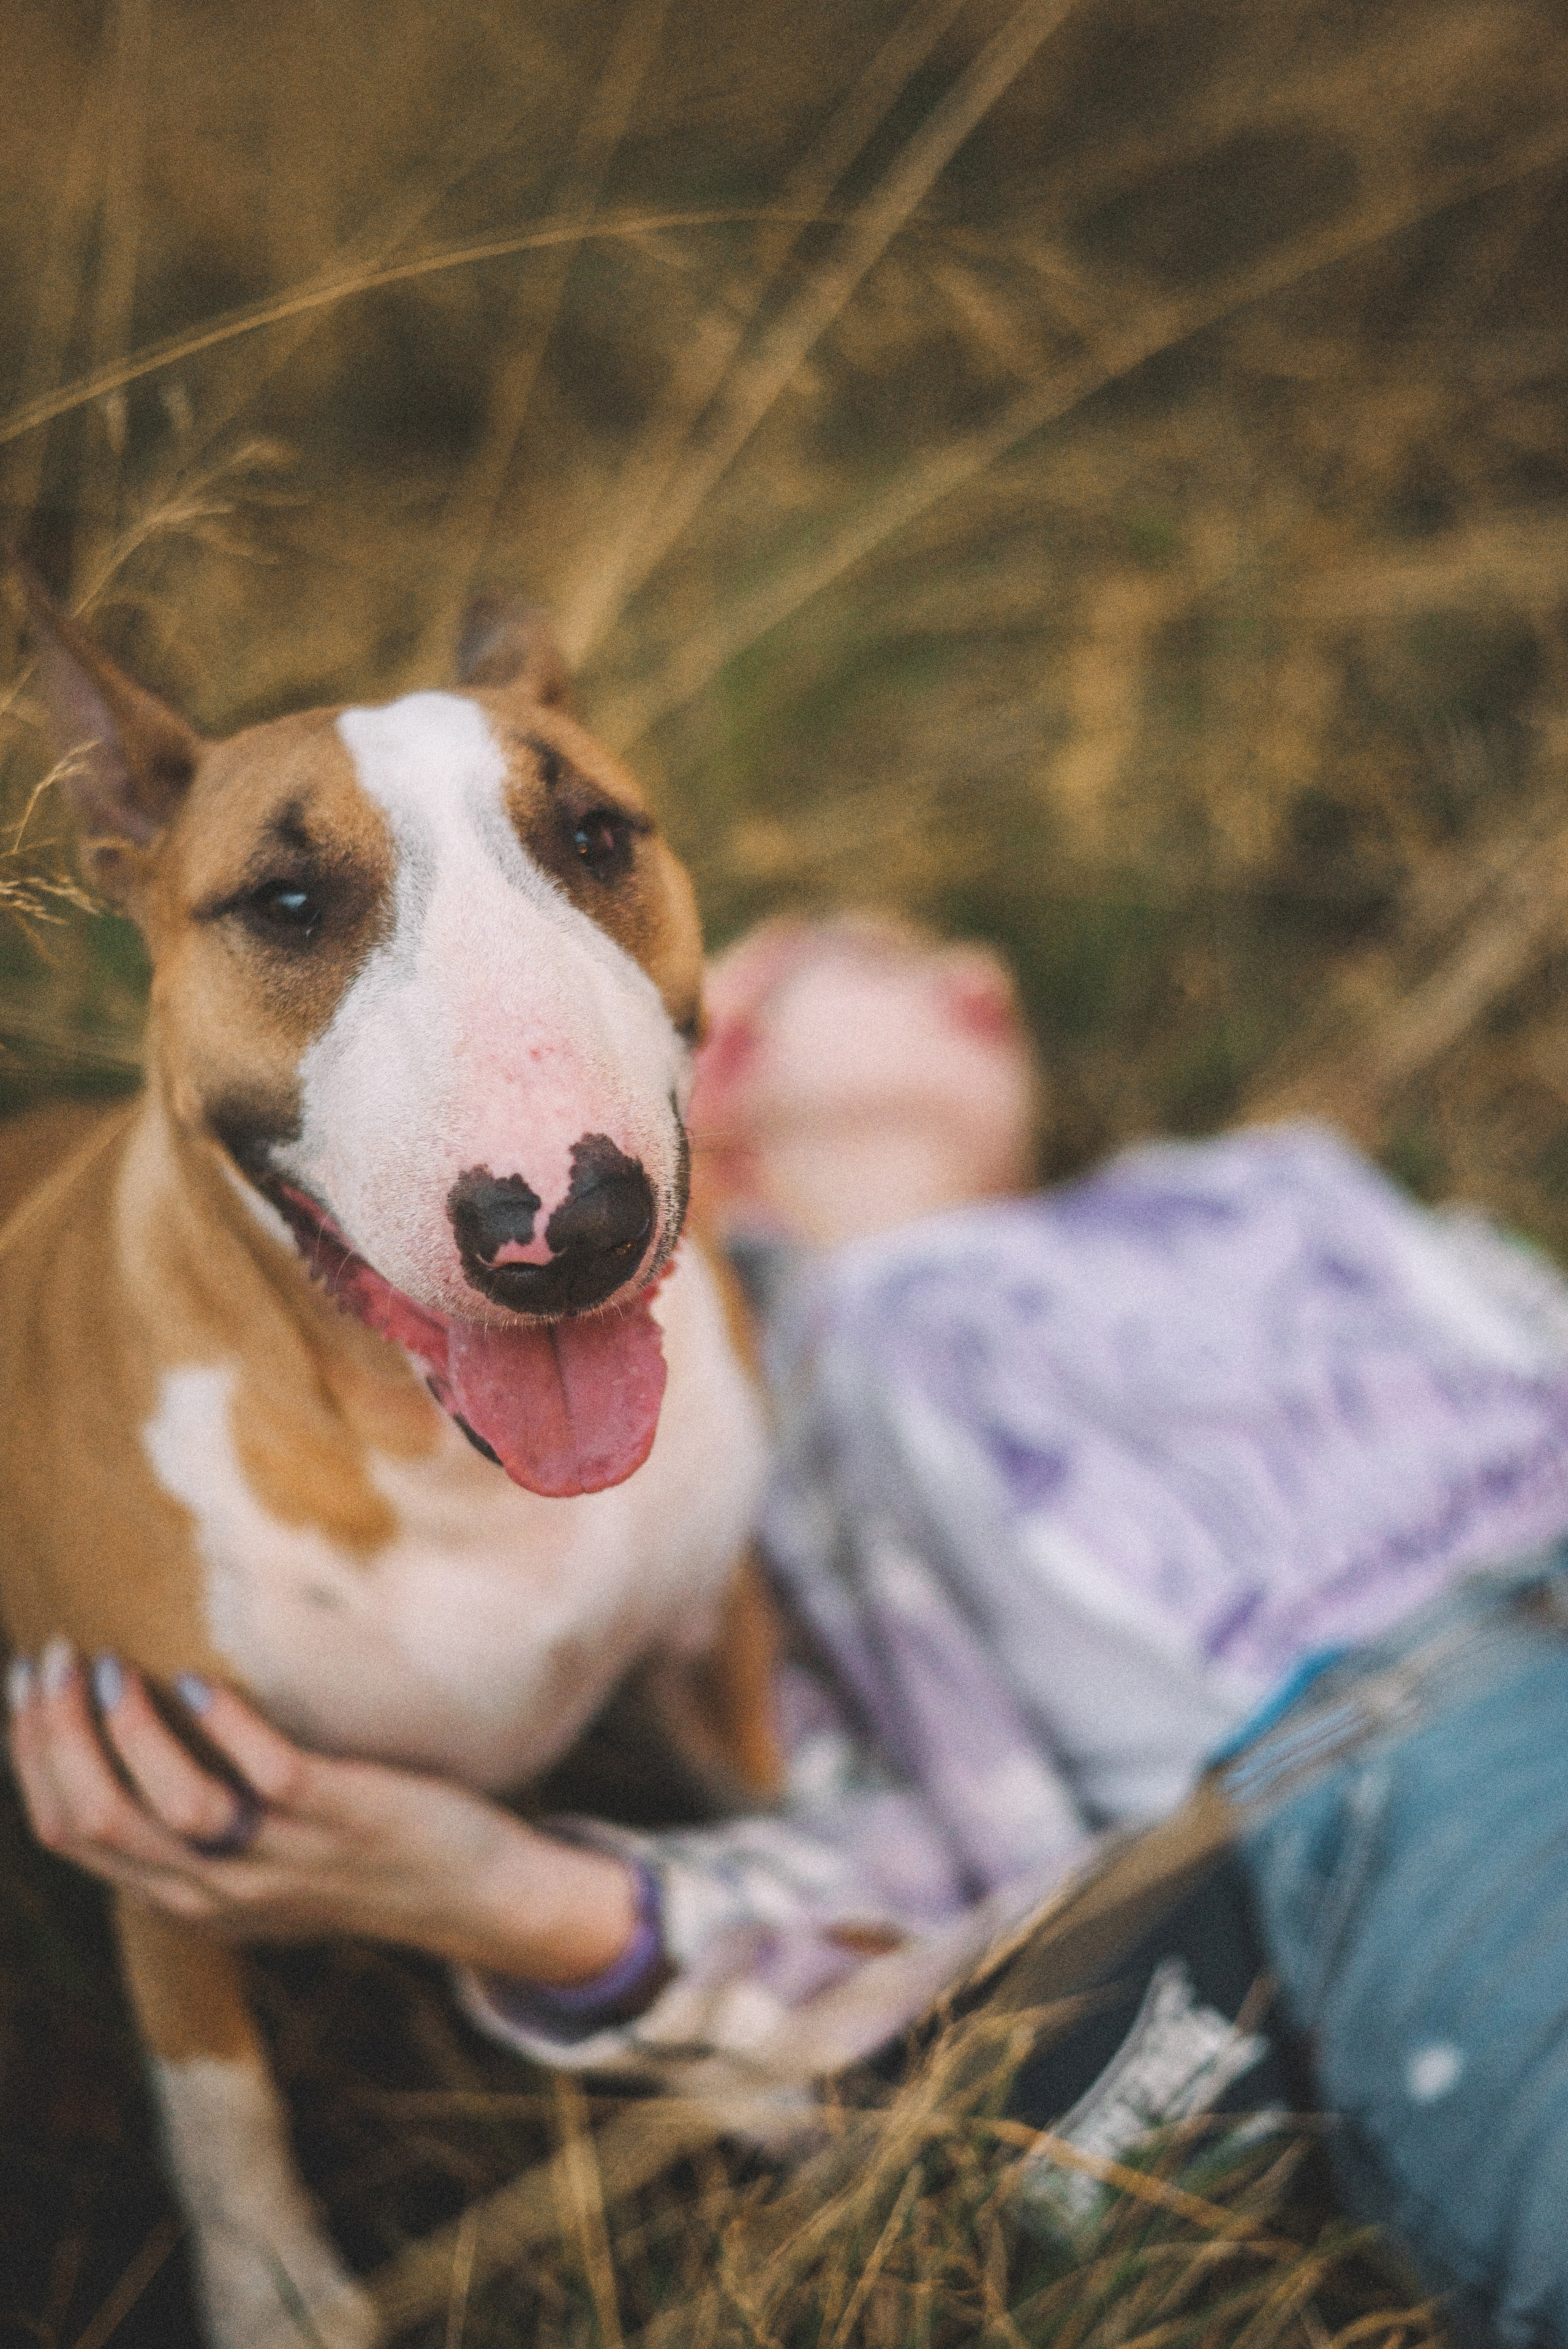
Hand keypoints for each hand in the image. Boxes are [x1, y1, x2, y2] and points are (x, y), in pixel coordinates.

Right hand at [5, 1642, 638, 1986]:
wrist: (476, 1896)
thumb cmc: (359, 1859)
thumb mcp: (256, 1864)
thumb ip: (192, 1828)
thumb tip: (123, 1740)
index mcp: (185, 1897)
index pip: (70, 1833)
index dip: (33, 1755)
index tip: (26, 1684)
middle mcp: (220, 1889)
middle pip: (98, 1820)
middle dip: (58, 1734)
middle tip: (53, 1657)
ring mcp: (284, 1856)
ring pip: (169, 1809)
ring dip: (126, 1731)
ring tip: (112, 1665)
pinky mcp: (344, 1817)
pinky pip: (266, 1776)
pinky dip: (222, 1727)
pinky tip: (198, 1680)